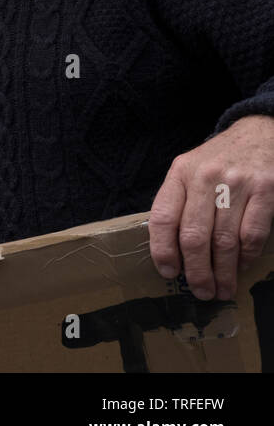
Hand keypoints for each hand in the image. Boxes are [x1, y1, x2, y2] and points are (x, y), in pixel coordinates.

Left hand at [149, 114, 273, 299]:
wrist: (258, 133)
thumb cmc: (218, 160)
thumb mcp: (189, 170)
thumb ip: (178, 202)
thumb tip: (170, 250)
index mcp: (179, 173)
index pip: (162, 217)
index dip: (162, 250)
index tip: (169, 273)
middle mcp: (205, 177)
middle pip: (193, 236)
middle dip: (196, 271)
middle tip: (201, 292)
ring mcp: (236, 183)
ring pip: (223, 240)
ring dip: (222, 272)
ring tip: (221, 289)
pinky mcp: (265, 190)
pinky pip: (252, 234)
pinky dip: (246, 257)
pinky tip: (240, 267)